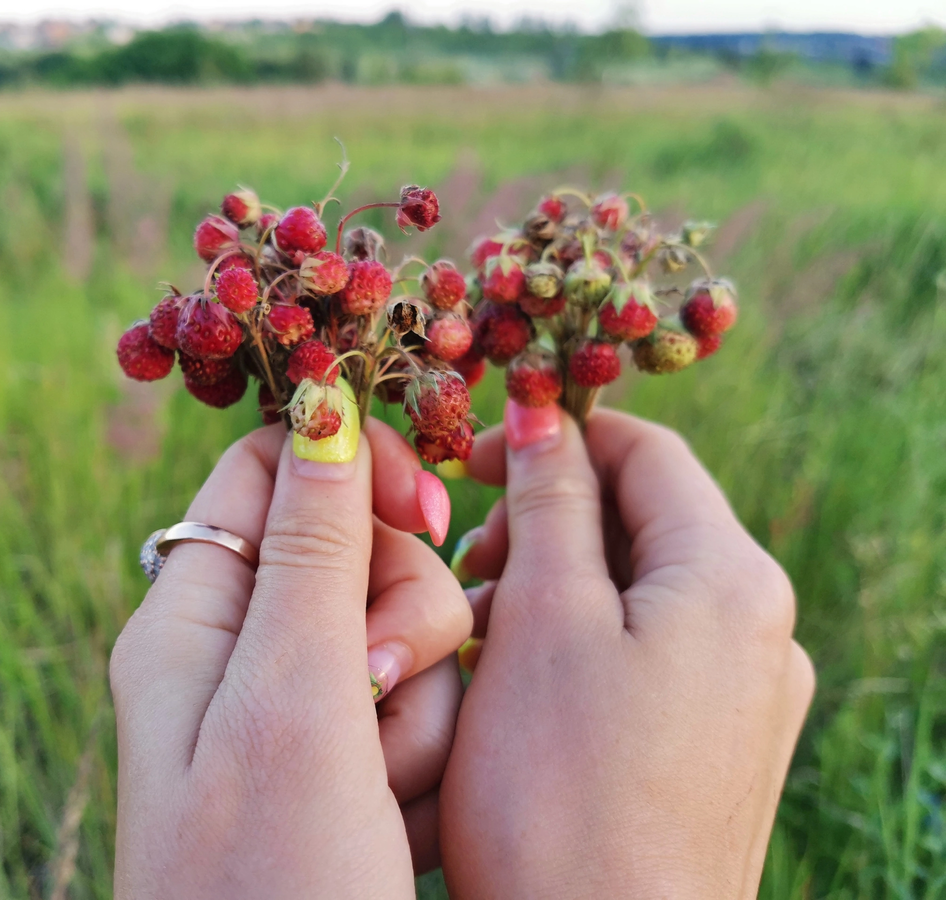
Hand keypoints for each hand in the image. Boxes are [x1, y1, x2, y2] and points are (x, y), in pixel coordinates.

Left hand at [110, 420, 471, 897]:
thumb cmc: (271, 885)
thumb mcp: (292, 700)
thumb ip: (311, 547)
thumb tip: (320, 396)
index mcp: (196, 615)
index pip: (271, 471)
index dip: (352, 472)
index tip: (421, 514)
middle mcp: (239, 655)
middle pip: (356, 552)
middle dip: (402, 614)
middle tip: (382, 693)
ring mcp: (297, 719)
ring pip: (407, 636)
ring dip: (422, 704)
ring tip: (386, 792)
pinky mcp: (348, 773)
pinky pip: (421, 711)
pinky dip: (428, 758)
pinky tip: (403, 825)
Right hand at [440, 403, 814, 898]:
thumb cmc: (558, 794)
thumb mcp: (542, 620)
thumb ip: (549, 503)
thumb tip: (543, 410)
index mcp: (732, 580)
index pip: (646, 452)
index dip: (555, 436)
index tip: (469, 458)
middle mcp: (760, 630)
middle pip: (642, 523)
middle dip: (545, 524)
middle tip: (463, 564)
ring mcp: (746, 696)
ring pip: (635, 592)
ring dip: (552, 587)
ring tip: (476, 635)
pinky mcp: (718, 748)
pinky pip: (645, 657)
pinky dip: (577, 646)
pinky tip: (516, 687)